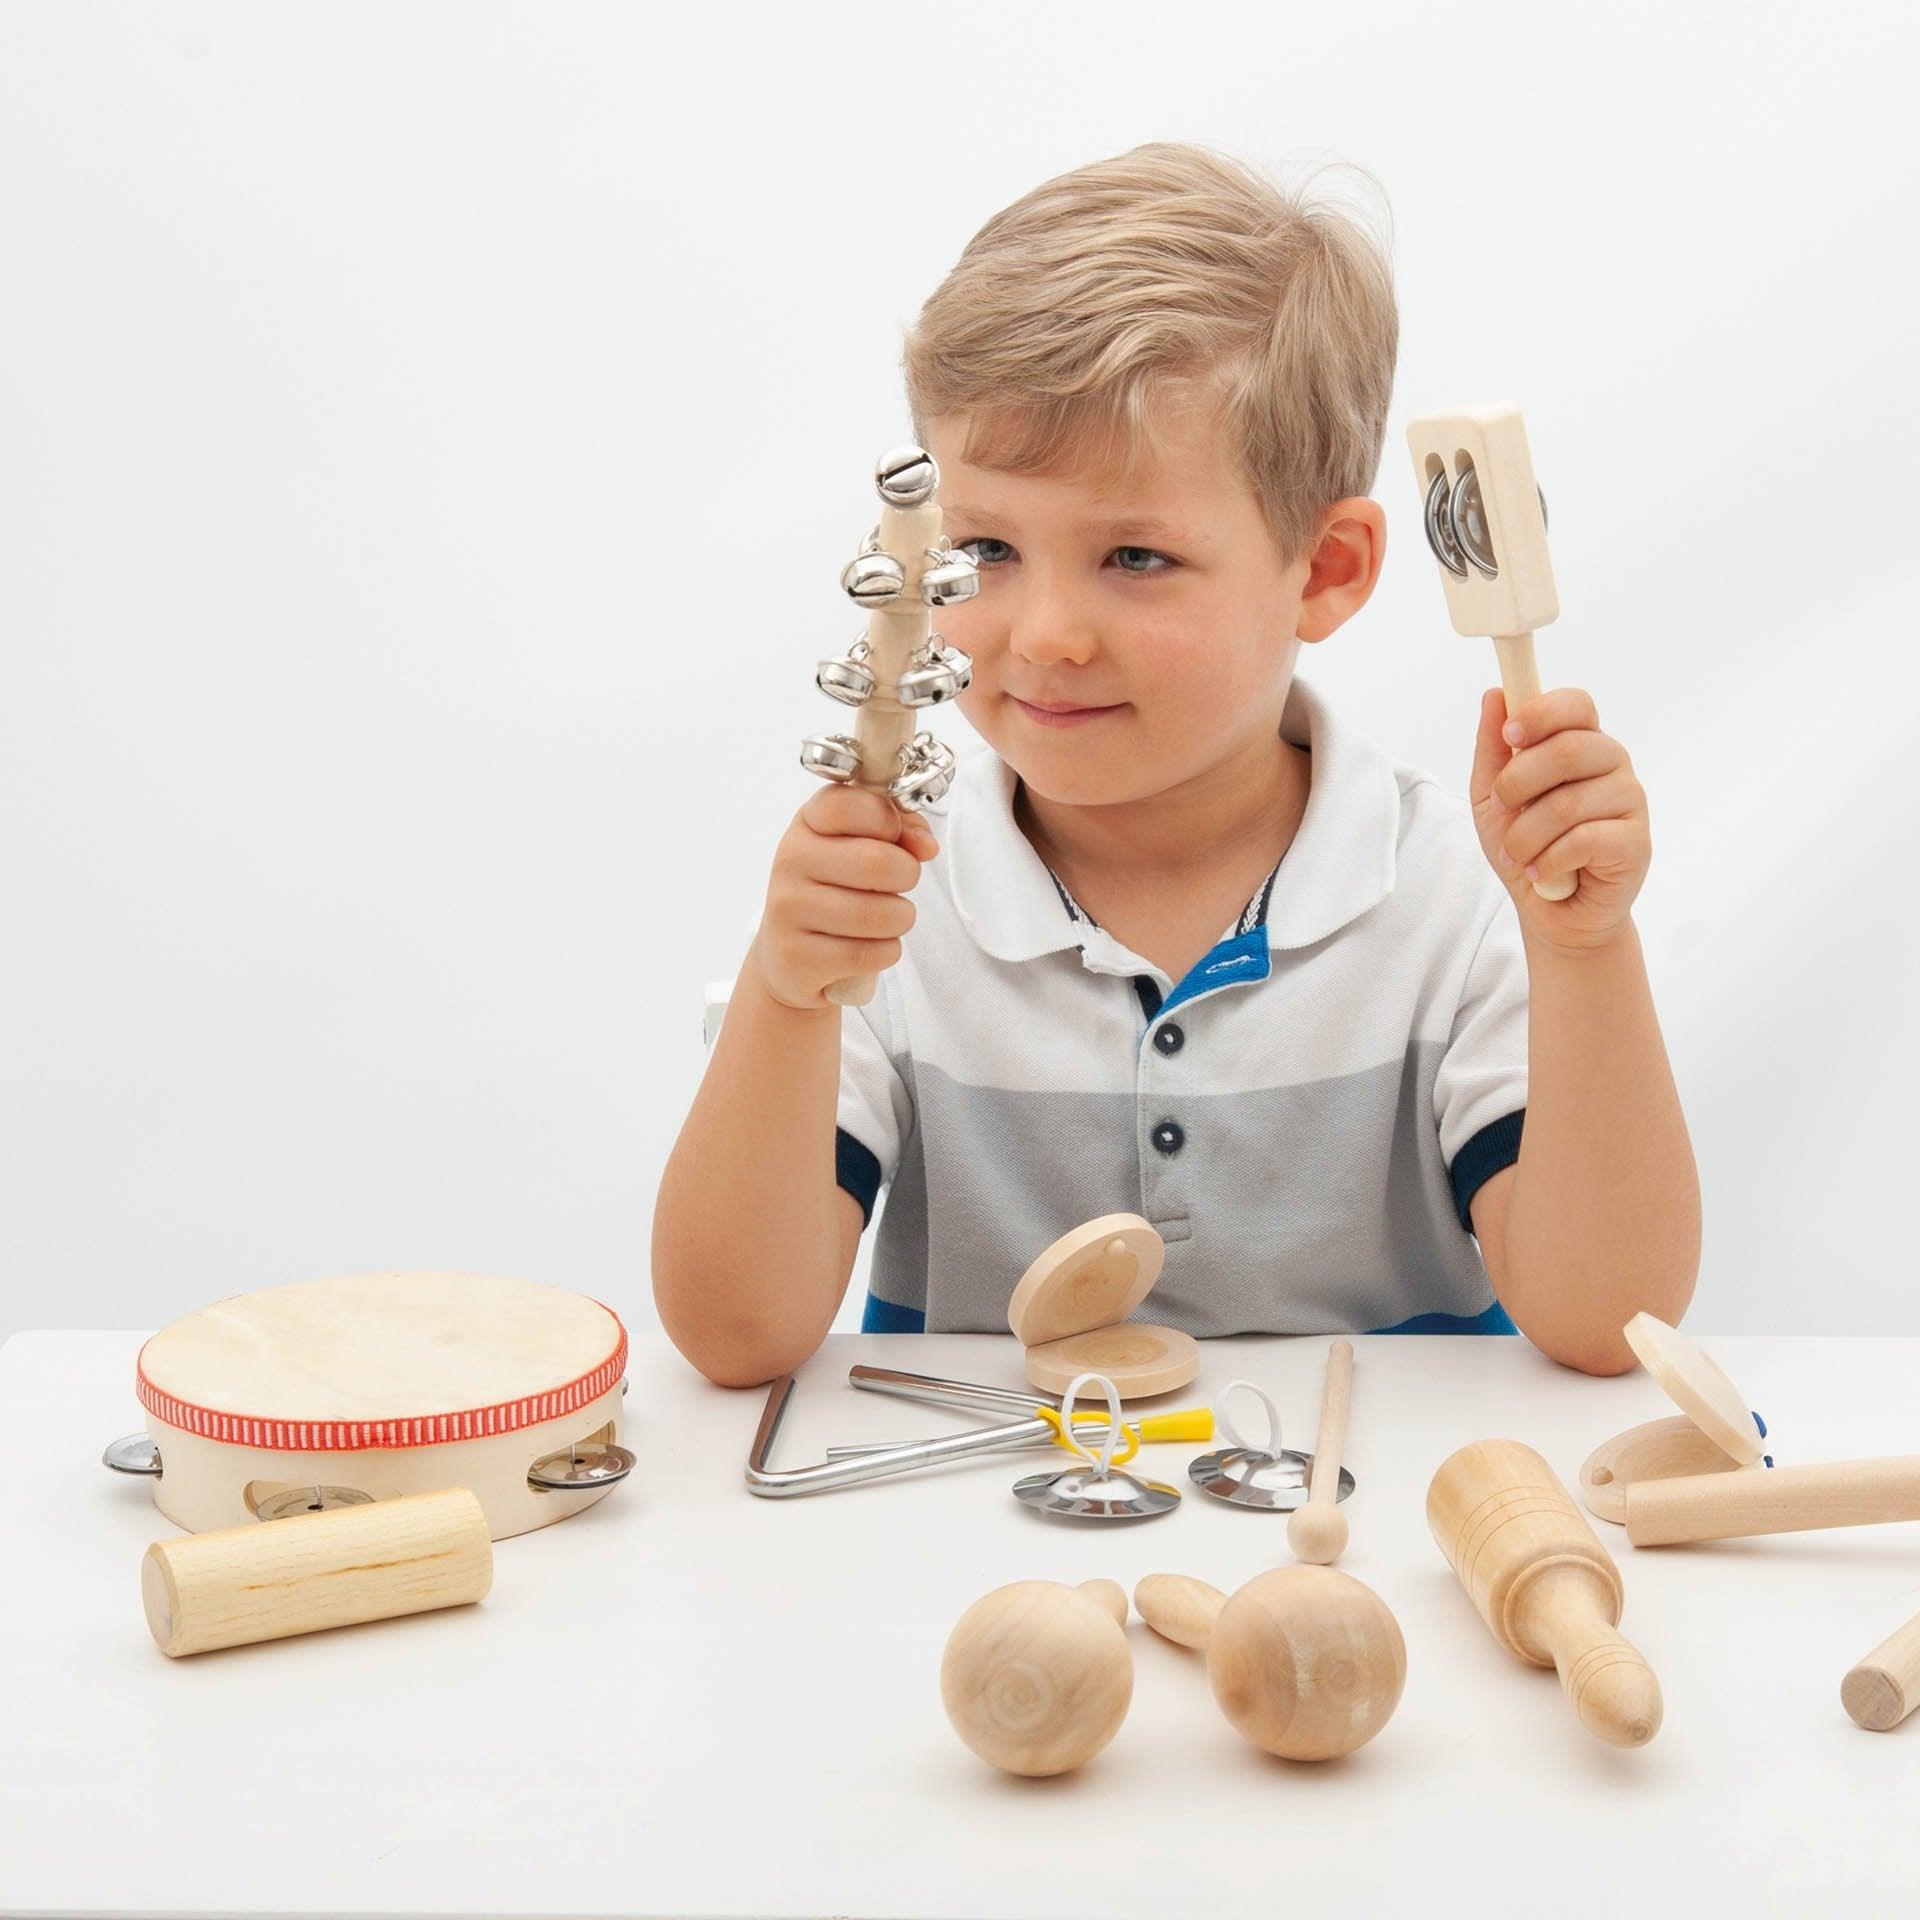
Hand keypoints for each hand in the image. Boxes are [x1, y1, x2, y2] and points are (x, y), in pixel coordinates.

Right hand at [751, 785, 938, 1011]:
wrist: (792, 956)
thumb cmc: (839, 890)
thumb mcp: (864, 846)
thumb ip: (902, 829)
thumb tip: (926, 846)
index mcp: (808, 823)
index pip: (850, 805)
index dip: (889, 821)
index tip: (892, 837)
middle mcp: (790, 860)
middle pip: (876, 862)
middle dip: (907, 875)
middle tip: (899, 884)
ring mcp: (788, 909)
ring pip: (877, 915)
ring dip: (900, 919)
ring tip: (887, 918)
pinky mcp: (795, 956)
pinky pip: (868, 954)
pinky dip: (885, 952)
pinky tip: (870, 946)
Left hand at [1470, 687, 1649, 951]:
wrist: (1551, 912)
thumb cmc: (1525, 846)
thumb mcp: (1491, 797)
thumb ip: (1492, 748)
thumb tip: (1495, 694)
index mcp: (1580, 743)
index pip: (1577, 705)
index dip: (1542, 713)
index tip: (1511, 735)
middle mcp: (1612, 764)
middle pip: (1570, 750)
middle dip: (1518, 783)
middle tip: (1502, 809)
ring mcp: (1630, 801)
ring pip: (1569, 803)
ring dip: (1525, 835)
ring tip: (1517, 854)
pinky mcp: (1636, 843)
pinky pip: (1585, 840)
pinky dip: (1548, 860)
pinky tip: (1541, 871)